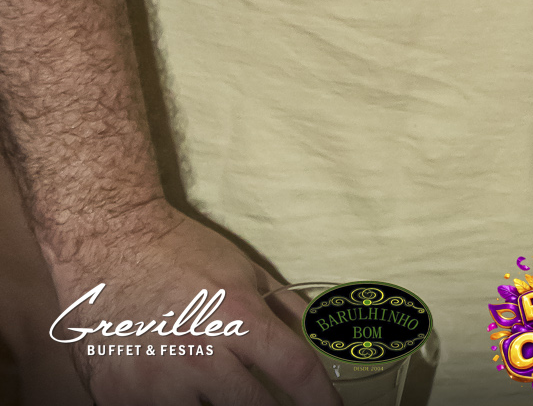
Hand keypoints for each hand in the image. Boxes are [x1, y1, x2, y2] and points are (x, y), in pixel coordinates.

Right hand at [50, 201, 338, 403]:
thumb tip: (318, 335)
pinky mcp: (121, 401)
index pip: (294, 370)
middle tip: (276, 405)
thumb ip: (283, 306)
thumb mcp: (242, 269)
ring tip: (221, 394)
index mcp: (236, 317)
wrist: (108, 246)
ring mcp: (158, 385)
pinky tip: (183, 395)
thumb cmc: (180, 252)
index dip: (320, 399)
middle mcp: (201, 354)